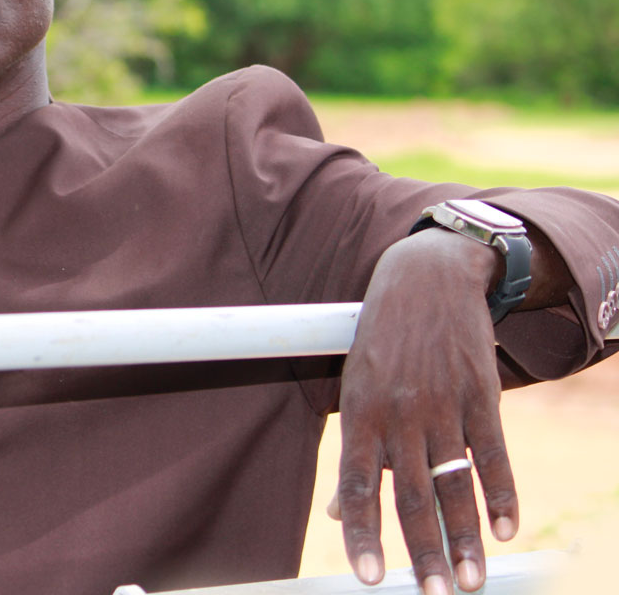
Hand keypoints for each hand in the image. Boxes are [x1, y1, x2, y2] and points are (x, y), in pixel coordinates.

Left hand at [332, 230, 517, 593]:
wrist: (426, 279)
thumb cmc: (382, 342)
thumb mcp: (355, 387)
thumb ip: (355, 453)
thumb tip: (339, 513)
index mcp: (359, 413)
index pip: (356, 484)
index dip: (362, 533)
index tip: (370, 577)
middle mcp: (399, 413)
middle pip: (410, 495)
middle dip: (423, 551)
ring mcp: (443, 405)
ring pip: (453, 484)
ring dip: (464, 538)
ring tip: (469, 580)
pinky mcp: (481, 396)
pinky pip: (492, 455)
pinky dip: (501, 496)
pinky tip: (505, 530)